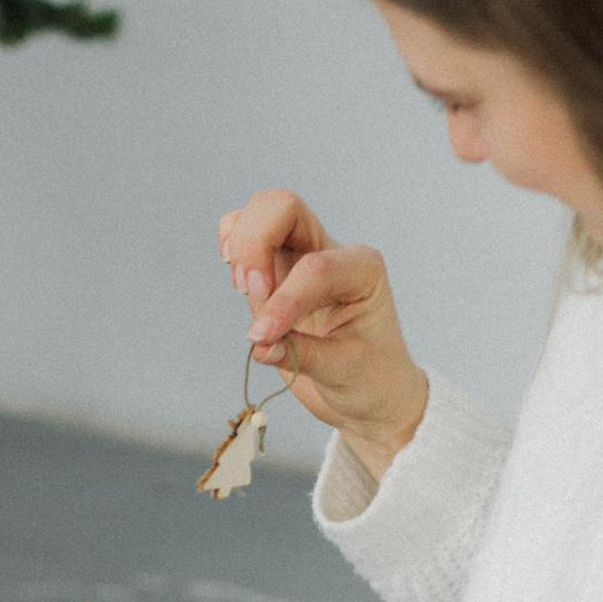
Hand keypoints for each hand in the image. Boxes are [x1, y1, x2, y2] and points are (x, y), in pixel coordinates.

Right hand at [217, 190, 429, 477]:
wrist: (370, 393)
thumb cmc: (369, 379)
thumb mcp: (344, 372)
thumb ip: (301, 354)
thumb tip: (259, 344)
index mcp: (362, 269)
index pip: (314, 268)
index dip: (282, 300)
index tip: (261, 338)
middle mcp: (332, 252)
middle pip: (283, 208)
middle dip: (255, 244)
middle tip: (249, 292)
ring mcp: (301, 257)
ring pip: (260, 212)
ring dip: (240, 244)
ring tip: (244, 288)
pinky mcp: (276, 272)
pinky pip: (244, 236)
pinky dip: (232, 248)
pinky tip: (239, 282)